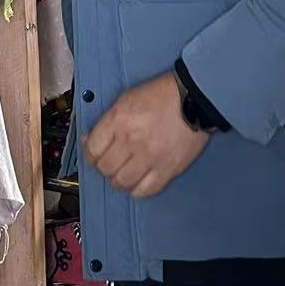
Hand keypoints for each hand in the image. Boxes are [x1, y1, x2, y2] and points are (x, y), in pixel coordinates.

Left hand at [84, 73, 209, 198]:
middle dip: (103, 168)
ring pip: (122, 182)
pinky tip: (138, 182)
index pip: (93, 149)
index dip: (89, 155)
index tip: (93, 154)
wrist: (194, 99)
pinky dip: (137, 190)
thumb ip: (107, 121)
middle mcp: (131, 141)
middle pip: (106, 168)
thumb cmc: (161, 95)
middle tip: (109, 164)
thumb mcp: (126, 99)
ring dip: (119, 180)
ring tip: (123, 173)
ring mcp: (150, 157)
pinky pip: (146, 190)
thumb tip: (90, 140)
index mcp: (118, 120)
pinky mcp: (168, 169)